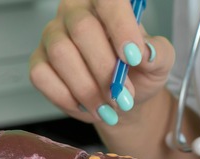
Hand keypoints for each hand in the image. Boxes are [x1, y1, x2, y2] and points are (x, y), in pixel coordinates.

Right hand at [30, 0, 174, 124]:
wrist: (121, 100)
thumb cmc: (138, 73)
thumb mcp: (160, 63)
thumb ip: (158, 53)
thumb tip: (146, 52)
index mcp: (106, 3)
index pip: (108, 0)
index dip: (120, 26)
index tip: (133, 57)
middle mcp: (75, 11)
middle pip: (82, 29)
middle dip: (105, 69)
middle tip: (123, 96)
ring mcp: (53, 35)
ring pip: (61, 54)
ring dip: (87, 88)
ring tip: (108, 106)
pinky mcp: (39, 61)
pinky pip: (42, 75)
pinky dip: (67, 97)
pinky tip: (86, 105)